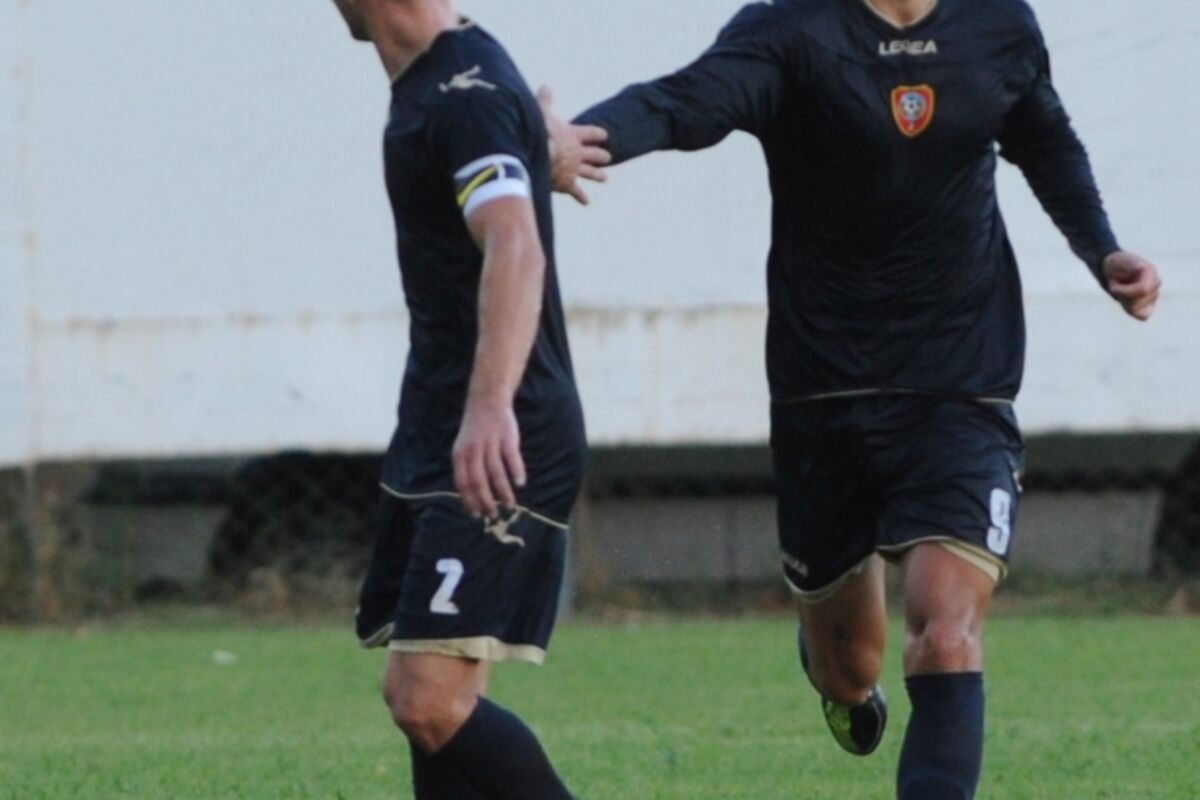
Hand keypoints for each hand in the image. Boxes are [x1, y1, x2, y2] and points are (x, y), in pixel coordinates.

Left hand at [452, 396, 525, 518]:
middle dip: (486, 502)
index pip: (463, 483)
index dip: (469, 501)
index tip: (477, 515)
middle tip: (494, 515)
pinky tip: (520, 483)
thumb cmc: (475, 429)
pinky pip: (511, 458)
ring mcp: (490, 444)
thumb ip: (465, 467)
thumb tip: (470, 496)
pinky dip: (516, 472)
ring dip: (503, 492)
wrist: (487, 401)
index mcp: (460, 454)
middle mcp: (473, 450)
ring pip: (496, 473)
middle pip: (479, 482)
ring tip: (509, 505)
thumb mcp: (463, 447)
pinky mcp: (507, 437)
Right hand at [538, 86, 610, 204]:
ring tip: (605, 178)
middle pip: (594, 154)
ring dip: (597, 174)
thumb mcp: (541, 111)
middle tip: (608, 157)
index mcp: (574, 134)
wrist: (537, 152)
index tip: (605, 135)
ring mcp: (574, 169)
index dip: (598, 133)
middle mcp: (578, 152)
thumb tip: (546, 87)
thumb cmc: (539, 130)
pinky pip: (576, 191)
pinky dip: (581, 196)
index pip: (591, 132)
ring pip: (590, 172)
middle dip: (601, 155)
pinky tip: (586, 202)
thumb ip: (545, 100)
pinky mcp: (567, 183)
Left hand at [1103, 251, 1161, 320]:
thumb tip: (1142, 267)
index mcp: (1150, 271)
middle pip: (1137, 301)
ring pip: (1137, 309)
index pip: (1143, 290)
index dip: (1123, 291)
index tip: (1113, 286)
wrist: (1114, 268)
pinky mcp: (1148, 304)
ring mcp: (1154, 294)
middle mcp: (1156, 283)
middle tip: (1117, 286)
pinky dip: (1131, 310)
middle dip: (1122, 296)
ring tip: (1121, 291)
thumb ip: (1130, 265)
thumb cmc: (1115, 264)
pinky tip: (1125, 301)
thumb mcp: (1116, 261)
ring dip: (1124, 301)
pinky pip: (1143, 316)